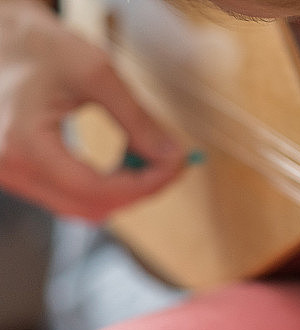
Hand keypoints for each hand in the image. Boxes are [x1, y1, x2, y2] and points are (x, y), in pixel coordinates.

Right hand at [0, 0, 183, 219]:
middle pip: (90, 206)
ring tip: (151, 157)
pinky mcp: (17, 175)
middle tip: (173, 163)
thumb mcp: (94, 71)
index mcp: (23, 142)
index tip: (178, 164)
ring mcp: (8, 176)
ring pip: (80, 207)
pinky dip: (103, 185)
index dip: (144, 184)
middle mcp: (8, 168)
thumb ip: (136, 118)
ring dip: (123, 190)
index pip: (94, 189)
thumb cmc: (41, 47)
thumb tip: (172, 156)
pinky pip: (68, 196)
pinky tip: (126, 160)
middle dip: (139, 190)